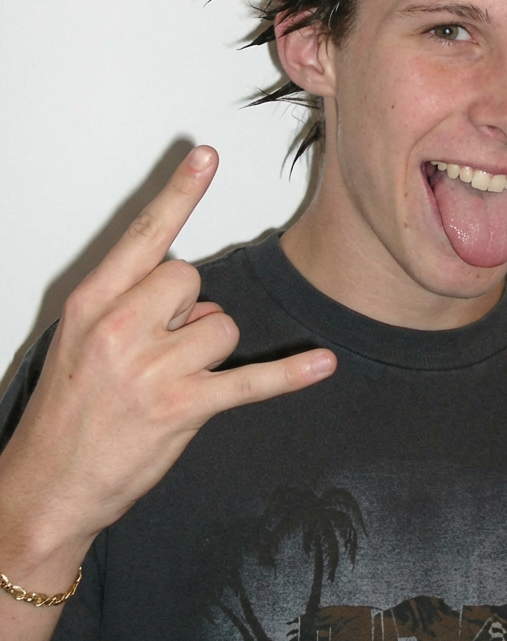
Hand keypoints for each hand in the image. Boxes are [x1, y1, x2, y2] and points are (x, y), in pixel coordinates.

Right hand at [0, 146, 335, 583]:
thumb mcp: (78, 341)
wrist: (48, 484)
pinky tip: (324, 364)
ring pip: (222, 326)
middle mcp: (119, 327)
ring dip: (210, 352)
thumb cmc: (68, 412)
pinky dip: (290, 374)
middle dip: (190, 309)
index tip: (207, 156)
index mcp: (92, 303)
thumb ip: (128, 303)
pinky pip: (249, 381)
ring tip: (172, 383)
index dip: (179, 194)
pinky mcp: (182, 407)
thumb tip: (188, 294)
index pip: (144, 236)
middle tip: (161, 350)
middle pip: (193, 278)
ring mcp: (151, 368)